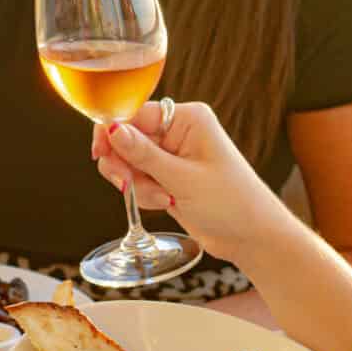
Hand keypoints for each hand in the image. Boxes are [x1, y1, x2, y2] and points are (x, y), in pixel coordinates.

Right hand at [92, 101, 273, 263]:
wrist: (252, 236)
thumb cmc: (231, 202)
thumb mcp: (183, 178)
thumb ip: (143, 154)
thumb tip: (112, 129)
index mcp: (188, 119)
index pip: (136, 114)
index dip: (113, 132)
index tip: (99, 152)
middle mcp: (179, 132)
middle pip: (128, 139)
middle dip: (126, 165)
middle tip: (128, 184)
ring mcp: (173, 155)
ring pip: (130, 162)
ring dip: (138, 184)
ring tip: (164, 199)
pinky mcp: (169, 177)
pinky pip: (139, 180)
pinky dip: (145, 194)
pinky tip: (167, 204)